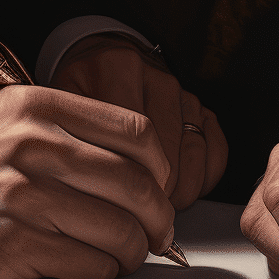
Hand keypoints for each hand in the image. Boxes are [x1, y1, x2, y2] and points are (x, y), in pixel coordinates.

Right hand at [0, 85, 177, 278]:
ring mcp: (24, 198)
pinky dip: (100, 274)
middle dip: (158, 221)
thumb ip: (62, 133)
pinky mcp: (13, 246)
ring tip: (120, 257)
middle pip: (139, 188)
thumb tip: (128, 170)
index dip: (161, 171)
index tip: (159, 192)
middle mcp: (36, 147)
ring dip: (132, 254)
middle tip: (155, 237)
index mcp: (38, 108)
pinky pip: (89, 266)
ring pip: (121, 233)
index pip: (138, 135)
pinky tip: (88, 270)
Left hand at [52, 35, 227, 208]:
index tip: (122, 206)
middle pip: (166, 150)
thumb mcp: (61, 110)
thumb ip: (75, 142)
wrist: (99, 63)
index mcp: (115, 69)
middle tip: (140, 214)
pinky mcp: (202, 108)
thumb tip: (98, 197)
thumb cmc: (78, 98)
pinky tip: (184, 189)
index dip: (131, 182)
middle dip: (155, 194)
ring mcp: (183, 92)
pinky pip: (217, 150)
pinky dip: (206, 178)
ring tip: (160, 206)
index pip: (134, 137)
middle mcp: (155, 75)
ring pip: (195, 153)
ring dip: (182, 190)